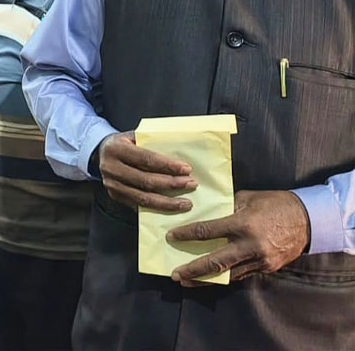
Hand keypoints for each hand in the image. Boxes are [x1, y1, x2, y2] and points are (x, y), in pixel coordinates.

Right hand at [97, 131, 196, 211]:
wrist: (100, 152)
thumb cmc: (124, 143)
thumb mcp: (133, 136)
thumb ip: (151, 142)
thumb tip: (180, 151)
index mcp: (116, 149)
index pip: (146, 159)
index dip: (167, 165)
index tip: (186, 169)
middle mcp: (111, 168)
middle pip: (146, 180)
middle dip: (172, 184)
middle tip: (191, 184)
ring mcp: (112, 184)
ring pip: (143, 197)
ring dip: (167, 202)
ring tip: (186, 203)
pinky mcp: (115, 196)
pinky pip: (138, 205)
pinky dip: (156, 208)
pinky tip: (170, 208)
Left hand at [169, 190, 309, 284]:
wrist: (308, 219)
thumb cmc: (274, 204)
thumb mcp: (247, 198)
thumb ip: (225, 207)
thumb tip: (204, 212)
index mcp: (242, 224)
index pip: (207, 231)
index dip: (187, 235)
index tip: (171, 237)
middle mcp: (250, 245)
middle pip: (215, 261)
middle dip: (193, 269)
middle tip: (175, 275)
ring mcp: (260, 259)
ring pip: (228, 274)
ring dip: (206, 279)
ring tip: (188, 282)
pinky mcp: (267, 268)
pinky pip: (242, 275)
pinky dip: (225, 277)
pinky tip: (211, 279)